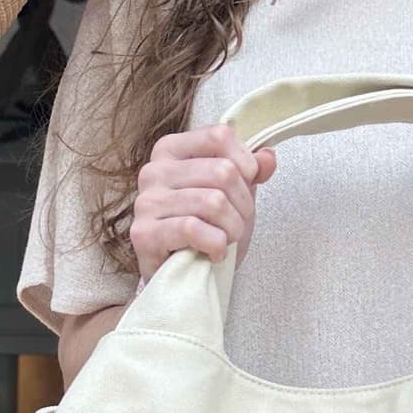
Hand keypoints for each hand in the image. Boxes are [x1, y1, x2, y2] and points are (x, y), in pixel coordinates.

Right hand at [130, 121, 277, 276]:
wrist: (184, 276)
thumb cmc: (206, 230)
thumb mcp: (234, 194)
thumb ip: (250, 171)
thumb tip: (268, 157)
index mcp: (171, 149)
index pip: (219, 136)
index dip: (246, 164)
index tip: (246, 187)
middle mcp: (154, 170)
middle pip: (223, 171)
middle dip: (243, 204)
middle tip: (236, 223)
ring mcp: (146, 202)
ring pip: (213, 201)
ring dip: (232, 228)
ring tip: (226, 239)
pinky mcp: (144, 233)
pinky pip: (192, 228)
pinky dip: (215, 245)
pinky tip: (214, 252)